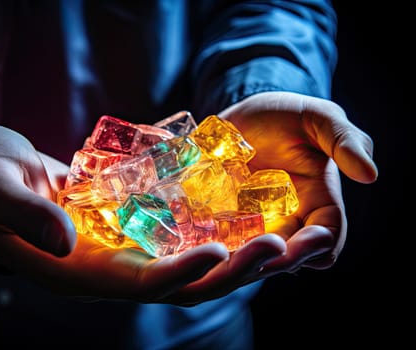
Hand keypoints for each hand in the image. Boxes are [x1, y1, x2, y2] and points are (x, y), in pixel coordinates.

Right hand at [0, 124, 252, 302]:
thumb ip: (23, 214)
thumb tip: (66, 240)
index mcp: (75, 270)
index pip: (136, 283)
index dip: (178, 273)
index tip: (218, 252)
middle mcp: (108, 268)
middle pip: (178, 283)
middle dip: (228, 271)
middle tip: (277, 247)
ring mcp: (123, 247)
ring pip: (187, 261)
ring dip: (234, 254)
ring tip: (279, 234)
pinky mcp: (131, 224)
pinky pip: (178, 233)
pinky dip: (212, 228)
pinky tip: (244, 212)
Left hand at [164, 91, 377, 303]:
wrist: (243, 114)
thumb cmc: (286, 114)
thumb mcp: (319, 118)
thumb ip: (345, 140)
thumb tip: (370, 175)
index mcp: (318, 201)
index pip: (327, 237)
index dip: (317, 245)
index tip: (302, 244)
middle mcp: (287, 219)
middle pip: (287, 255)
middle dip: (274, 259)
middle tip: (254, 254)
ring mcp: (253, 223)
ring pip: (252, 255)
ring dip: (241, 259)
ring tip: (225, 253)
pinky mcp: (223, 219)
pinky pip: (220, 240)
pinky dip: (214, 244)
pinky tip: (200, 240)